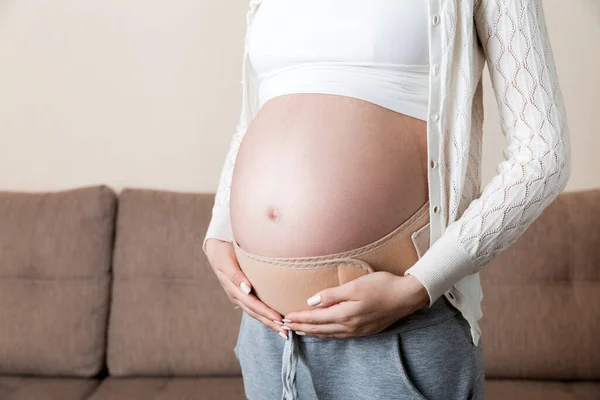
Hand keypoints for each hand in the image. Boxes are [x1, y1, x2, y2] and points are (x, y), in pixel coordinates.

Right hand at [204, 239, 289, 337]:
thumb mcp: (227, 262)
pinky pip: (256, 307)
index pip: (253, 305)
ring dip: (269, 322)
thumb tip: (247, 290)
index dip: (266, 314)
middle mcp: (237, 296)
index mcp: (234, 290)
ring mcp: (240, 296)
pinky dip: (265, 314)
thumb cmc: (223, 253)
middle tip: (286, 334)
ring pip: (256, 313)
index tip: (280, 320)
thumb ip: (236, 276)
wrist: (215, 248)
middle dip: (271, 324)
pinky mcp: (244, 293)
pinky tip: (275, 318)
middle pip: (256, 313)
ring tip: (283, 331)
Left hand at [281, 271, 429, 338]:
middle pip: (320, 329)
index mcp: (345, 315)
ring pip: (329, 334)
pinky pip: (340, 335)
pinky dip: (327, 334)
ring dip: (313, 332)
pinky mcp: (366, 330)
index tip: (286, 318)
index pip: (315, 319)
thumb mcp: (354, 286)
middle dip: (302, 328)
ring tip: (301, 330)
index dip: (300, 318)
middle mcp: (350, 327)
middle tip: (287, 327)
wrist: (407, 296)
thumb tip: (311, 302)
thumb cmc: (381, 286)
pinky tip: (325, 331)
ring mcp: (358, 331)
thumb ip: (331, 295)